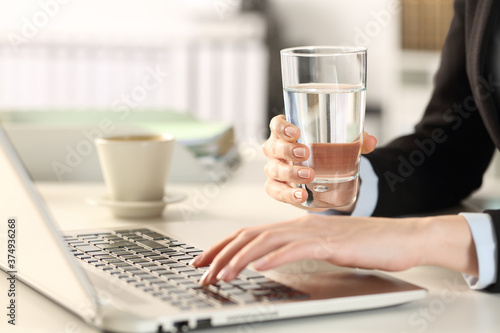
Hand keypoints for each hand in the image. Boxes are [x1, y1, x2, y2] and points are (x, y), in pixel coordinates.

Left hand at [191, 214, 476, 285]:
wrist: (403, 237)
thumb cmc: (367, 244)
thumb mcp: (326, 247)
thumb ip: (301, 249)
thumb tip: (276, 258)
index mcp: (297, 226)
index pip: (251, 233)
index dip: (224, 245)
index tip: (205, 260)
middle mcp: (301, 225)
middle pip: (251, 235)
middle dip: (221, 253)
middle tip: (202, 271)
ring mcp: (315, 232)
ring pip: (267, 242)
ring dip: (240, 258)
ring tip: (221, 274)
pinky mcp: (331, 244)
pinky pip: (296, 250)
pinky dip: (273, 258)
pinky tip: (258, 267)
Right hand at [262, 115, 376, 208]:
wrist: (320, 179)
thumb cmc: (324, 153)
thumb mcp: (339, 142)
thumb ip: (355, 139)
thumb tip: (370, 141)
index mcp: (287, 133)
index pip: (276, 125)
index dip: (281, 127)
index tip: (296, 132)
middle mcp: (276, 150)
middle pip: (273, 147)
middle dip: (287, 150)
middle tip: (305, 153)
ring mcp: (275, 169)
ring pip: (274, 169)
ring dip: (290, 172)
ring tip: (309, 175)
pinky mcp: (278, 188)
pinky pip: (276, 190)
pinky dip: (287, 194)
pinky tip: (301, 195)